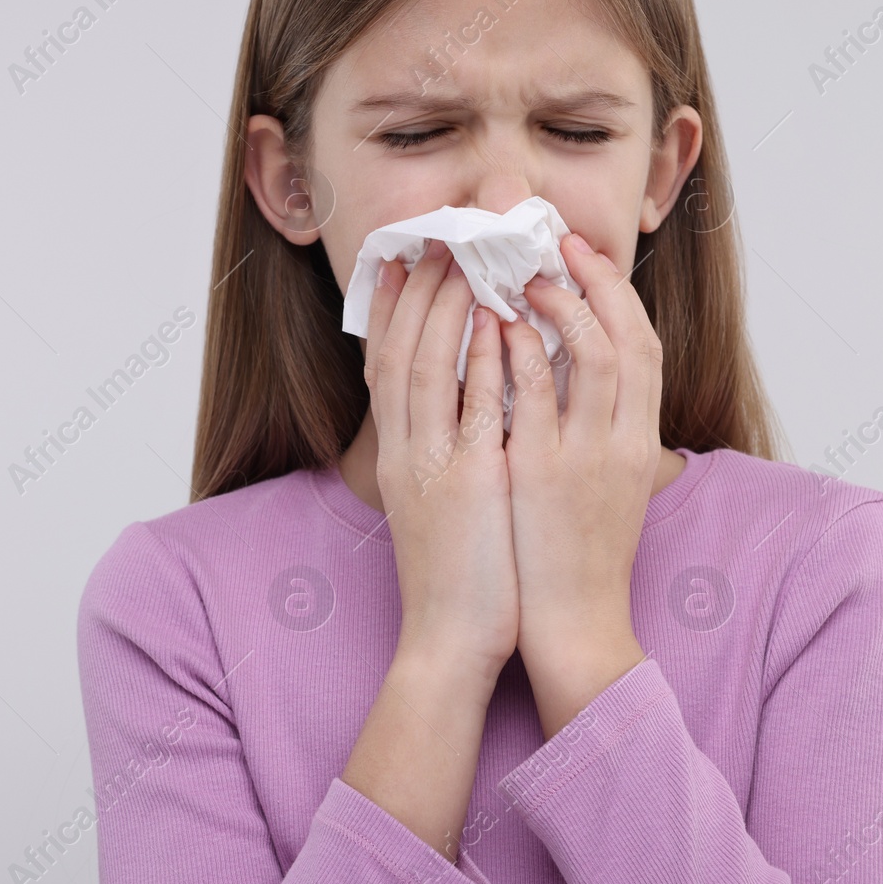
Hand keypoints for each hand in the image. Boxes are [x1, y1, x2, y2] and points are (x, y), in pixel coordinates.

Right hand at [364, 239, 518, 679]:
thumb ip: (439, 455)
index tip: (397, 265)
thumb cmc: (456, 578)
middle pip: (399, 354)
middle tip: (432, 241)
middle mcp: (404, 453)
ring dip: (443, 310)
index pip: (385, 369)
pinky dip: (480, 361)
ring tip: (461, 260)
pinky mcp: (467, 483)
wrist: (448, 643)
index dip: (390, 312)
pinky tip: (497, 323)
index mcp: (396, 457)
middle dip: (415, 293)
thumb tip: (459, 411)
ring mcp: (432, 466)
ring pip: (428, 368)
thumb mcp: (434, 506)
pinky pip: (472, 408)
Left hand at [498, 231, 662, 737]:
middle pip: (628, 337)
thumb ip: (605, 437)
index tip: (587, 261)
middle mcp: (625, 442)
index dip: (619, 298)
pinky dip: (520, 351)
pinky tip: (496, 324)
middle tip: (558, 243)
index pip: (646, 349)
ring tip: (523, 275)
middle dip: (597, 283)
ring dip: (558, 305)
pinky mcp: (544, 474)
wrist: (576, 630)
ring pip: (589, 355)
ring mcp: (587, 456)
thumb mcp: (611, 493)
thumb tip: (587, 390)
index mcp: (641, 443)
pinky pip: (534, 395)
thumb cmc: (583, 563)